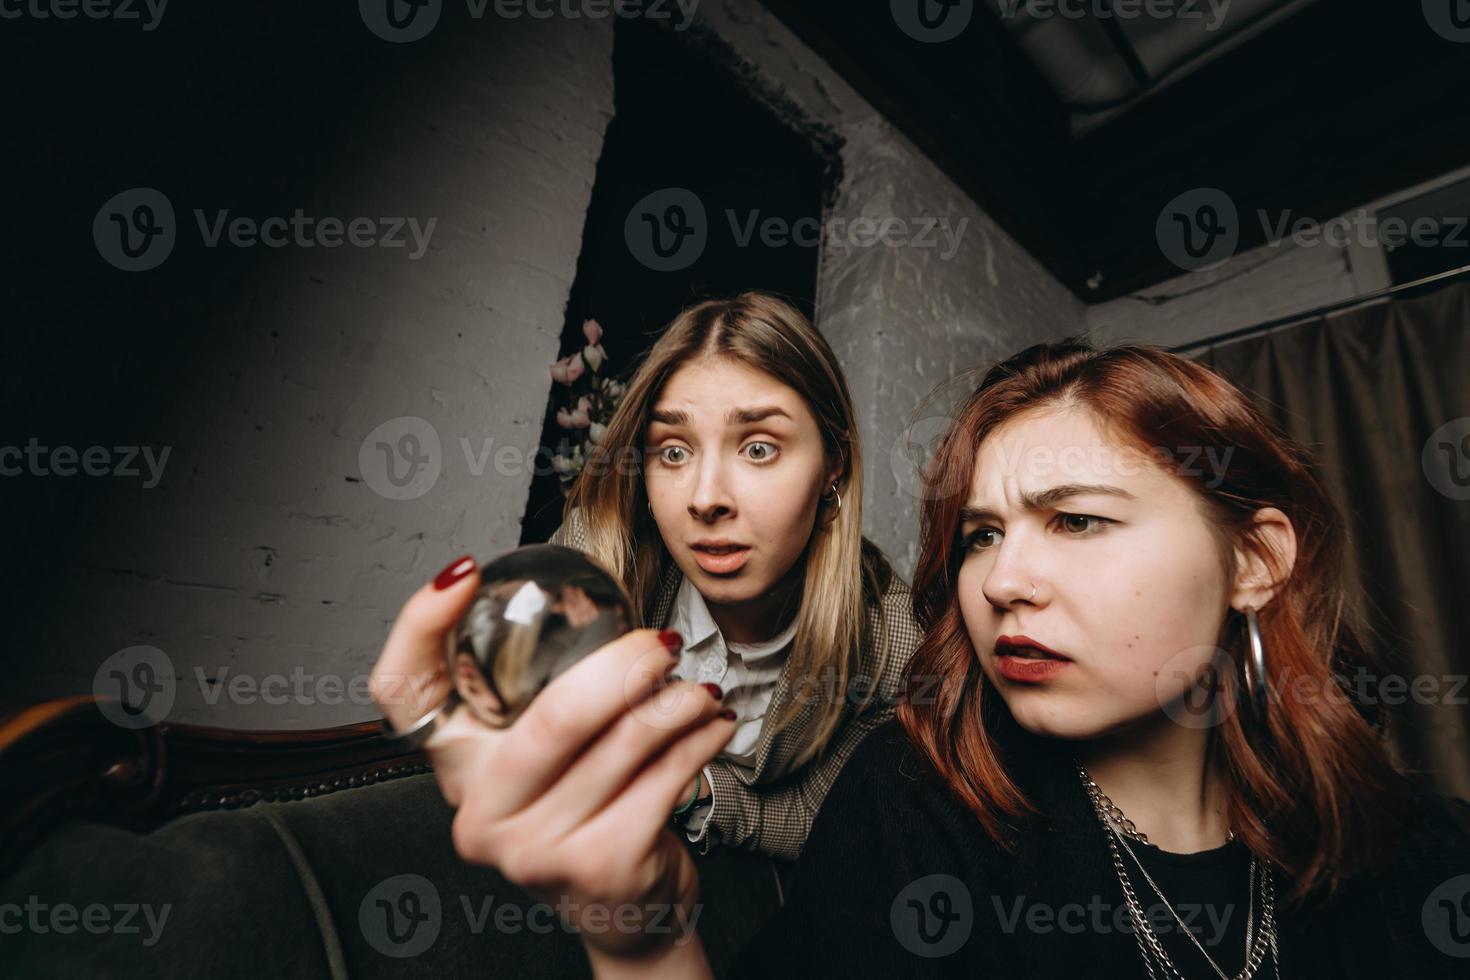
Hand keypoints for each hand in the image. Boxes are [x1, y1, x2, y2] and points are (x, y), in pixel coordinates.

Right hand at [369, 556, 735, 963]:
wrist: (624, 909)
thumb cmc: (584, 810)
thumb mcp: (542, 757)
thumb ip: (538, 696)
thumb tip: (588, 605)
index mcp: (456, 766)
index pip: (402, 691)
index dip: (418, 625)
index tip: (463, 574)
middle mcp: (479, 812)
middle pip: (554, 716)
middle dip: (625, 666)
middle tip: (663, 644)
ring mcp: (534, 848)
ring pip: (624, 743)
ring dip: (679, 704)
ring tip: (700, 690)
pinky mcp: (597, 866)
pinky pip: (664, 778)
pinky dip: (700, 741)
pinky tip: (712, 726)